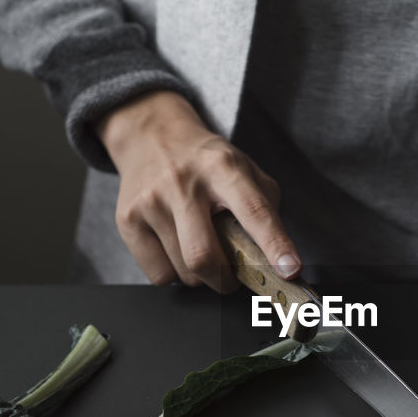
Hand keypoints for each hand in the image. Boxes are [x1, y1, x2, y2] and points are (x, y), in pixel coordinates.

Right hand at [97, 90, 300, 289]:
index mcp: (224, 167)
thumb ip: (266, 209)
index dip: (275, 245)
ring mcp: (151, 201)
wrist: (153, 136)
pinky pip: (160, 276)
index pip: (254, 211)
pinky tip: (178, 250)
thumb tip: (279, 260)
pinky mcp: (127, 220)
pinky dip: (176, 275)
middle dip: (225, 280)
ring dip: (201, 277)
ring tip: (202, 249)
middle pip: (204, 256)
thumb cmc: (207, 163)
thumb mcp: (245, 170)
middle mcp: (184, 182)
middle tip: (232, 277)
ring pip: (183, 272)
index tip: (290, 270)